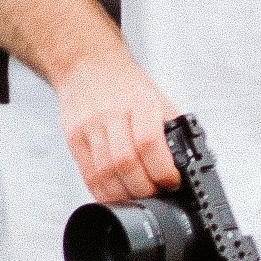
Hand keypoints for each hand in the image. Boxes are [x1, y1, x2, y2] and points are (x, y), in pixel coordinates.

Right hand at [56, 48, 182, 205]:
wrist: (86, 62)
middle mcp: (111, 114)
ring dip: (124, 194)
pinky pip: (88, 174)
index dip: (162, 169)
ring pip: (105, 173)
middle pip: (125, 162)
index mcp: (139, 102)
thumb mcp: (156, 96)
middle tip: (156, 194)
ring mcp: (89, 127)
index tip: (172, 181)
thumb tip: (187, 159)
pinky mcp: (73, 138)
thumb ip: (170, 126)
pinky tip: (115, 195)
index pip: (150, 142)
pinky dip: (103, 192)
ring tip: (138, 198)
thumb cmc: (124, 81)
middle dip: (144, 188)